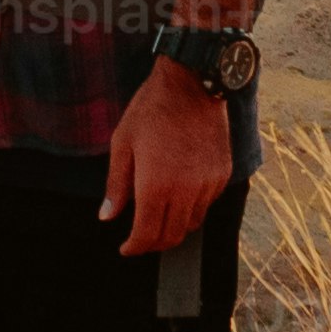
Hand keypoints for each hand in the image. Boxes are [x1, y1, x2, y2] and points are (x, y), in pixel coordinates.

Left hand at [101, 61, 233, 256]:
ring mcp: (208, 184)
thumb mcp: (123, 143)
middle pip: (171, 236)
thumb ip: (116, 185)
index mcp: (156, 185)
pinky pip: (207, 204)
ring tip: (159, 217)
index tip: (126, 248)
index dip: (134, 247)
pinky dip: (192, 208)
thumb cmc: (152, 110)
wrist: (192, 83)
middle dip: (153, 243)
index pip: (147, 234)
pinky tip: (179, 195)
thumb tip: (107, 216)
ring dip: (174, 227)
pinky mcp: (222, 174)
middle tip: (140, 238)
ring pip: (191, 224)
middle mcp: (186, 191)